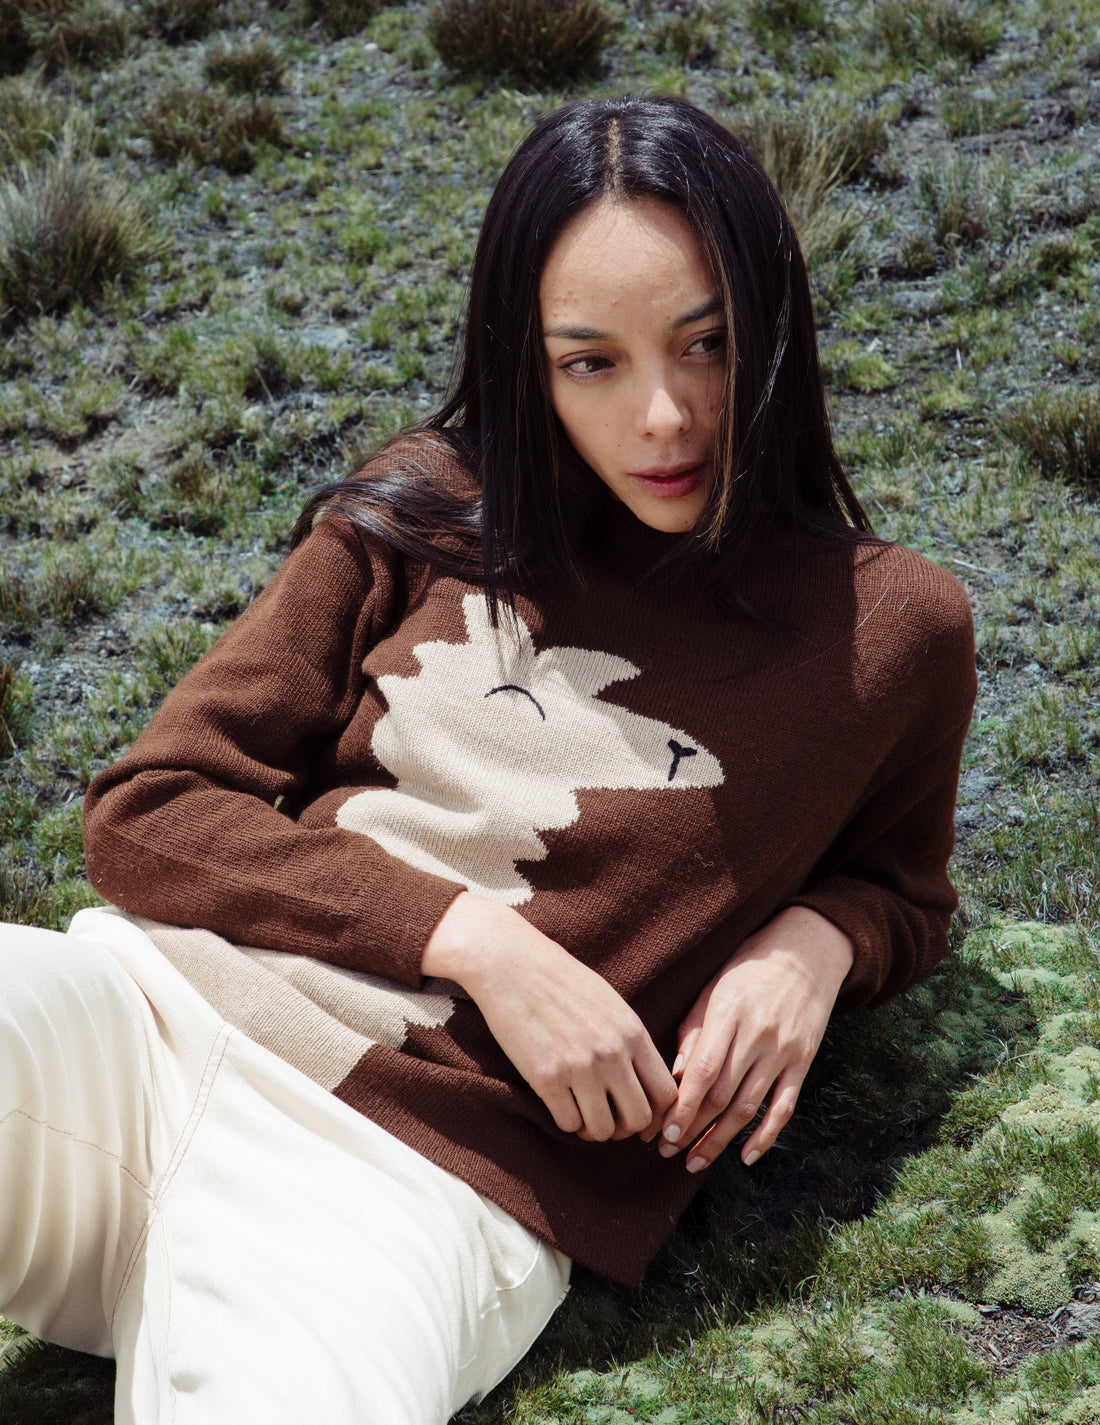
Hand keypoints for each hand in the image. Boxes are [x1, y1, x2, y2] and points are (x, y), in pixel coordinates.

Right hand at [423, 892, 676, 1141]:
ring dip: (593, 1129)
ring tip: (582, 1113)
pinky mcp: (546, 1077)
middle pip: (639, 1118)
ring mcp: (579, 1066)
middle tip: (608, 1117)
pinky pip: (568, 1123)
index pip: (665, 1094)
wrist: (511, 963)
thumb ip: (630, 1040)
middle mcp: (612, 1052)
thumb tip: (644, 1082)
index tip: (639, 1117)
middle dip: (625, 1127)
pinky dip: (566, 1121)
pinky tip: (559, 1103)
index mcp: (632, 1032)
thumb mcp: (609, 1003)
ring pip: (603, 1130)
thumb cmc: (560, 980)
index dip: (657, 1115)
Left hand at [641, 906, 853, 1172]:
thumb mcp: (714, 989)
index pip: (704, 1072)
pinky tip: (745, 1156)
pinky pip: (784, 1107)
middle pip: (722, 1096)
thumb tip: (675, 1076)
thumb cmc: (748, 967)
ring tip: (695, 1161)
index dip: (683, 1106)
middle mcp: (758, 1036)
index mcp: (730, 1014)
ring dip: (720, 1140)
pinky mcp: (803, 1061)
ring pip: (749, 1108)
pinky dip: (765, 1136)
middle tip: (667, 1151)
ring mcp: (784, 1051)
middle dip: (692, 1129)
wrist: (806, 952)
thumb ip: (694, 1032)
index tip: (663, 1132)